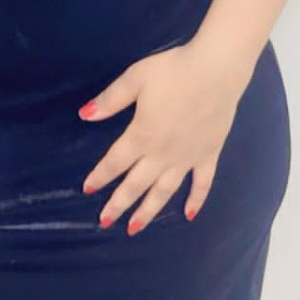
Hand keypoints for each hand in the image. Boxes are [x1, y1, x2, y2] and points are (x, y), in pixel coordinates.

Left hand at [78, 40, 253, 232]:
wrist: (215, 71)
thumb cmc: (173, 71)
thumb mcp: (135, 79)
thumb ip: (110, 100)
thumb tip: (84, 115)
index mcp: (142, 135)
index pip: (115, 162)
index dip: (100, 176)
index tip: (87, 189)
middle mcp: (162, 154)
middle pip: (136, 184)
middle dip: (118, 204)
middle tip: (104, 222)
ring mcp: (187, 157)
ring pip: (164, 191)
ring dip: (149, 211)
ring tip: (135, 228)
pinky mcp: (209, 154)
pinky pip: (202, 183)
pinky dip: (196, 200)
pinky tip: (189, 215)